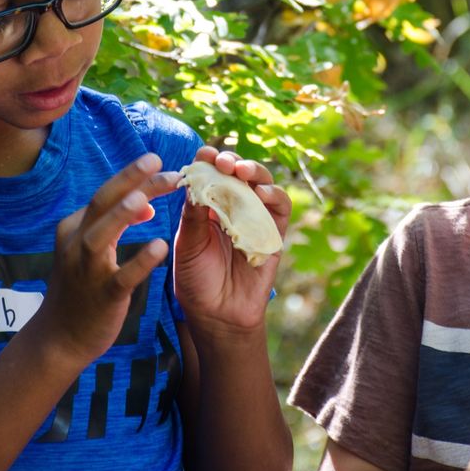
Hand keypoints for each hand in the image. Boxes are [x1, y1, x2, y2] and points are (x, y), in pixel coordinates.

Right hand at [32, 153, 179, 362]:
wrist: (59, 338)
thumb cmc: (81, 288)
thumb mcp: (93, 250)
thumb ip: (117, 224)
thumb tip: (146, 203)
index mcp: (74, 228)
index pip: (104, 194)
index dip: (130, 176)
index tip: (155, 159)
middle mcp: (76, 244)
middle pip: (102, 204)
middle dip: (130, 180)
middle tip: (159, 159)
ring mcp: (86, 270)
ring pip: (102, 236)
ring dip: (122, 214)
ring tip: (146, 197)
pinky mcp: (102, 297)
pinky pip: (122, 277)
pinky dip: (140, 261)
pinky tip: (159, 248)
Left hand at [173, 146, 290, 333]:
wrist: (217, 316)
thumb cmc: (197, 280)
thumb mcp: (188, 244)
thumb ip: (194, 214)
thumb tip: (194, 179)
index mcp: (208, 206)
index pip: (212, 175)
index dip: (209, 161)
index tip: (203, 154)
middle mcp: (233, 208)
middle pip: (239, 173)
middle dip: (231, 161)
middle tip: (222, 161)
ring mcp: (256, 219)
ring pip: (262, 184)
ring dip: (254, 172)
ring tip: (241, 170)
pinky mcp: (274, 234)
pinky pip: (280, 209)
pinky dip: (274, 195)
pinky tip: (260, 193)